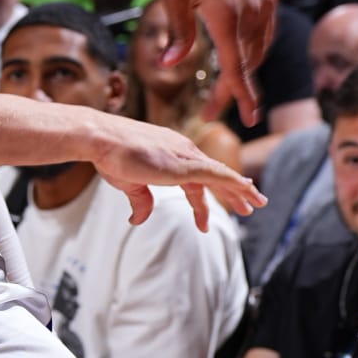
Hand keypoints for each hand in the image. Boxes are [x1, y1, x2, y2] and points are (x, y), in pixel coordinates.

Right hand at [85, 118, 264, 232]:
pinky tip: (246, 189)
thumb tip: (139, 219)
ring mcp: (185, 155)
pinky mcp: (184, 164)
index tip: (221, 206)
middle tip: (250, 206)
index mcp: (172, 153)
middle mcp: (183, 151)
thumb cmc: (112, 155)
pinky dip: (233, 182)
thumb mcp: (129, 183)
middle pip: (215, 174)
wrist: (101, 138)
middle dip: (234, 191)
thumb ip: (140, 200)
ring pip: (221, 174)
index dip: (210, 193)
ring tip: (255, 204)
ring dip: (240, 189)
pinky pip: (217, 173)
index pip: (198, 175)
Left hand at [154, 0, 276, 124]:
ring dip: (244, 70)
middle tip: (210, 112)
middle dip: (233, 90)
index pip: (236, 66)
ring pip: (259, 49)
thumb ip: (178, 33)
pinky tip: (240, 56)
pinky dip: (253, 49)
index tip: (247, 120)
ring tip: (224, 87)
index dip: (241, 95)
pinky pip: (265, 32)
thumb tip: (171, 66)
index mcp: (226, 14)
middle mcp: (252, 11)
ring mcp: (264, 2)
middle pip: (247, 63)